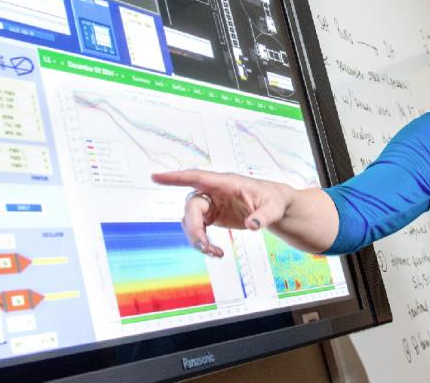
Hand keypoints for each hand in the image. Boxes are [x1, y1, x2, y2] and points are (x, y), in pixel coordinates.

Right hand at [152, 170, 293, 257]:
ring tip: (213, 253)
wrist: (275, 207)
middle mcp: (214, 192)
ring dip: (197, 238)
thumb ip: (263, 216)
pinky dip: (203, 243)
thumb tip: (252, 226)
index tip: (155, 177)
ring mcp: (211, 204)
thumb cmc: (273, 201)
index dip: (175, 178)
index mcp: (226, 183)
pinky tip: (216, 253)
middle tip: (203, 246)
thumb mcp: (273, 208)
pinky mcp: (212, 216)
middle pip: (192, 206)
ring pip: (191, 220)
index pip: (196, 177)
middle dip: (194, 227)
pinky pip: (198, 229)